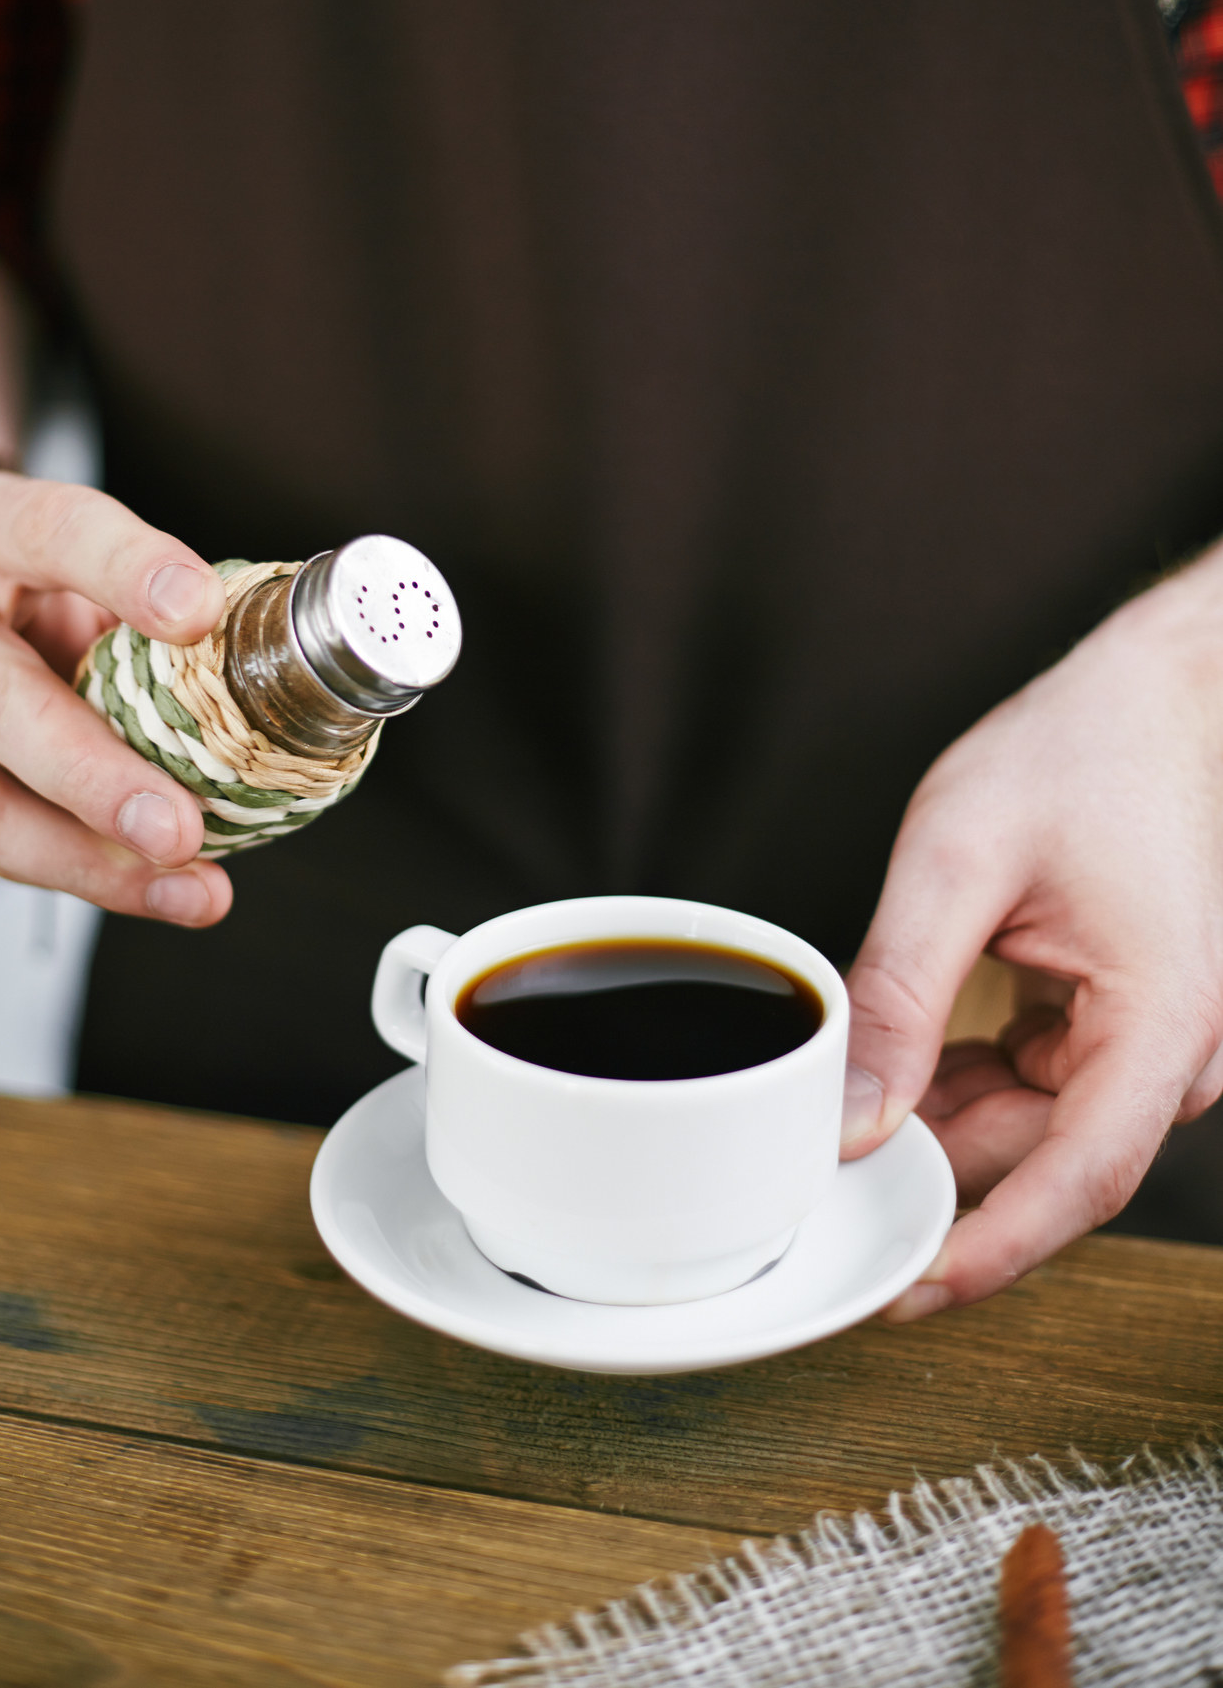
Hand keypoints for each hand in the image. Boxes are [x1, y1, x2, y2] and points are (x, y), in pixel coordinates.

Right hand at [0, 470, 233, 924]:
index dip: (126, 571)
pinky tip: (150, 890)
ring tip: (188, 887)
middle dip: (96, 776)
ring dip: (91, 862)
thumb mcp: (63, 560)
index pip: (52, 534)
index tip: (203, 611)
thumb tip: (263, 668)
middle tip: (183, 827)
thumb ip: (141, 604)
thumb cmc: (11, 586)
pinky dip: (75, 876)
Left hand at [840, 545, 1222, 1317]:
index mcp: (1163, 1022)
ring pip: (1030, 1128)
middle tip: (816, 1158)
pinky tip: (907, 1050)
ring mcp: (1154, 1044)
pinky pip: (1040, 1088)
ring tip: (854, 1077)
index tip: (899, 1295)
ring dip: (942, 1116)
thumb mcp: (959, 860)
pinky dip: (966, 1079)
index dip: (986, 1253)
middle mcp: (1176, 1052)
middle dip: (931, 1168)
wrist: (1154, 697)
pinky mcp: (1123, 1028)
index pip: (1078, 1183)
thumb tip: (855, 1117)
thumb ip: (900, 992)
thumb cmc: (1081, 753)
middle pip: (1040, 1159)